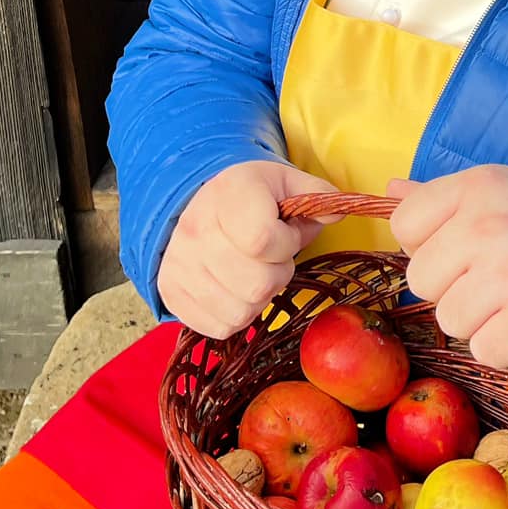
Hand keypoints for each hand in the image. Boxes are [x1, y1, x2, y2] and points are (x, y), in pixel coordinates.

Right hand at [157, 158, 337, 334]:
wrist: (200, 203)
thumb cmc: (254, 196)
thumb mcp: (287, 182)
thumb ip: (318, 195)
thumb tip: (336, 213)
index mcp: (229, 193)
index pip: (262, 240)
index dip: (286, 245)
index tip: (285, 234)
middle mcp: (195, 228)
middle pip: (256, 284)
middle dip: (277, 274)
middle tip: (271, 257)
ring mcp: (178, 264)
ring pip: (240, 311)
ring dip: (258, 298)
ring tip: (253, 271)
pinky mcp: (170, 292)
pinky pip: (219, 326)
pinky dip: (237, 315)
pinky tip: (235, 288)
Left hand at [387, 165, 507, 370]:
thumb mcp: (498, 189)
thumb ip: (440, 195)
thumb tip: (389, 191)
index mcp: (476, 187)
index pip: (405, 225)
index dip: (426, 242)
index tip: (457, 245)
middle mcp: (487, 228)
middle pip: (421, 279)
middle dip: (450, 284)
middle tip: (489, 275)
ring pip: (449, 320)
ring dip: (476, 318)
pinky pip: (482, 350)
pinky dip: (503, 344)